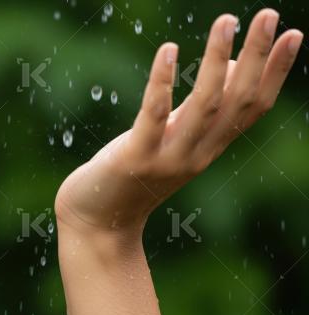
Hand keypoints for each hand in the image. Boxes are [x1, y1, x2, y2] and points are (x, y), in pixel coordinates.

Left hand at [54, 9, 302, 235]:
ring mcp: (167, 159)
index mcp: (209, 148)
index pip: (253, 107)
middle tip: (269, 15)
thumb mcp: (173, 139)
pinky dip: (162, 83)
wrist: (96, 223)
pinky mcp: (134, 159)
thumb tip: (231, 63)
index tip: (293, 34)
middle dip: (257, 58)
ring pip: (203, 106)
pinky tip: (168, 50)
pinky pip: (153, 117)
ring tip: (227, 21)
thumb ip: (200, 109)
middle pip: (237, 103)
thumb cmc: (133, 174)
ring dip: (217, 61)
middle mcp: (197, 155)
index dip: (275, 72)